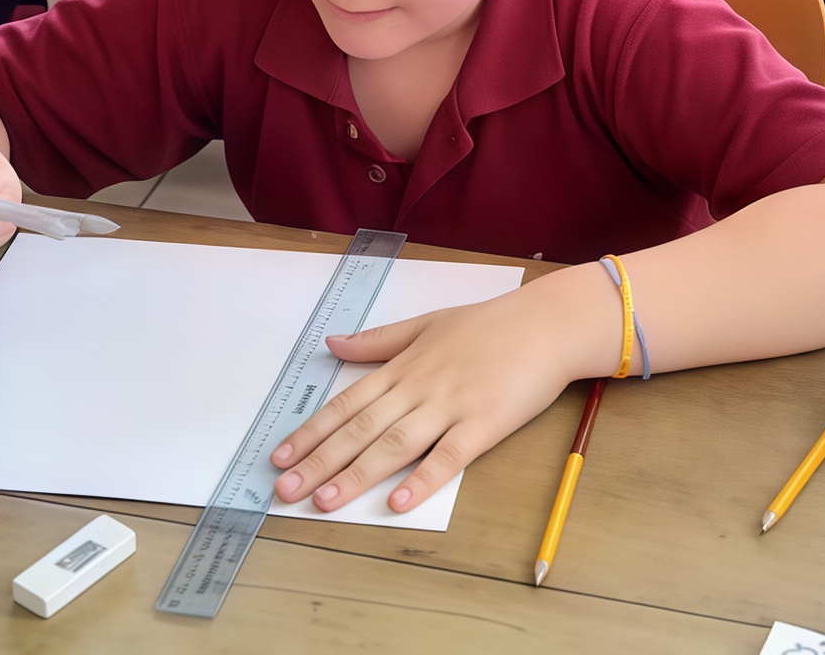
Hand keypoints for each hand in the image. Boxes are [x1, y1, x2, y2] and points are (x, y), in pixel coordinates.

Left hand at [269, 286, 589, 514]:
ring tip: (325, 501)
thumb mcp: (427, 323)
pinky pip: (449, 456)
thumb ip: (379, 339)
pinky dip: (423, 480)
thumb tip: (332, 343)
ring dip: (357, 474)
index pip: (347, 403)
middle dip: (320, 461)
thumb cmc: (488, 325)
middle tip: (285, 490)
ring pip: (395, 444)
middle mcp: (418, 387)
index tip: (280, 456)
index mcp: (403, 366)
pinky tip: (398, 501)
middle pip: (361, 429)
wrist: (545, 324)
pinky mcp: (484, 424)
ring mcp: (450, 406)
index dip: (312, 431)